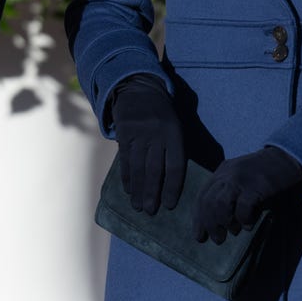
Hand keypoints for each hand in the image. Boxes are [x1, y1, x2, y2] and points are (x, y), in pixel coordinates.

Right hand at [110, 74, 186, 214]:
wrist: (139, 89)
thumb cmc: (161, 114)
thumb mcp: (175, 126)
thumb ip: (176, 149)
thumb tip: (177, 181)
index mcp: (174, 134)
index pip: (175, 166)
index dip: (172, 187)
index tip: (169, 205)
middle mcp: (157, 135)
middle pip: (155, 169)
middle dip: (152, 192)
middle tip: (149, 211)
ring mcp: (139, 134)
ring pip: (138, 166)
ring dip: (137, 188)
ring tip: (136, 206)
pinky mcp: (124, 133)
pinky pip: (125, 158)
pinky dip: (126, 175)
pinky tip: (127, 188)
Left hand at [193, 147, 301, 243]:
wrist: (286, 158)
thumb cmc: (264, 173)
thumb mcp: (240, 178)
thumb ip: (229, 193)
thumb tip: (219, 223)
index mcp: (221, 172)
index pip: (202, 196)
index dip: (198, 218)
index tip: (199, 236)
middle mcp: (226, 174)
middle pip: (208, 201)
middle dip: (209, 224)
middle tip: (217, 239)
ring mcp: (240, 179)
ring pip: (221, 204)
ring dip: (224, 222)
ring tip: (233, 232)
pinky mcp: (255, 185)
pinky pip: (243, 207)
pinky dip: (244, 219)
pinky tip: (249, 225)